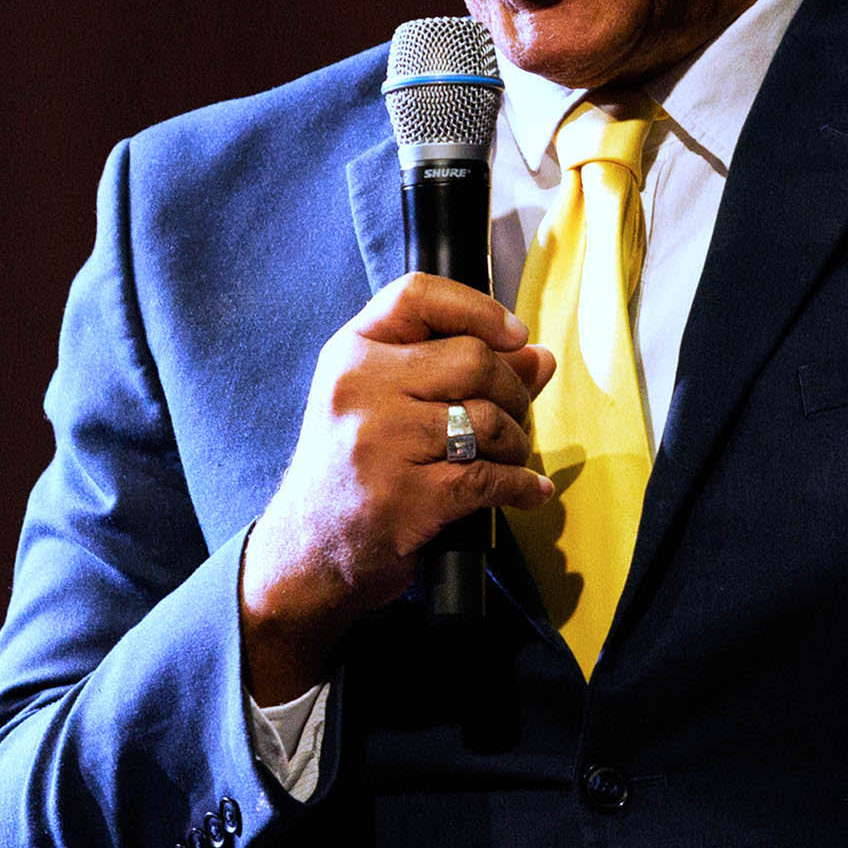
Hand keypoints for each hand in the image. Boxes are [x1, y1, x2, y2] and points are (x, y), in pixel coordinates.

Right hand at [240, 273, 556, 703]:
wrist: (307, 553)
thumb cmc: (354, 469)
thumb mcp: (385, 404)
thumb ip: (460, 372)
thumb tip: (539, 357)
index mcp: (351, 353)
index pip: (417, 294)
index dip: (478, 308)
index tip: (515, 335)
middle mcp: (358, 388)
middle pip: (472, 358)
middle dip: (513, 391)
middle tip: (515, 418)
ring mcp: (378, 442)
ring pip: (487, 420)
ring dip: (517, 443)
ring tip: (511, 458)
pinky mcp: (403, 498)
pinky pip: (489, 478)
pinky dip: (523, 486)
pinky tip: (530, 492)